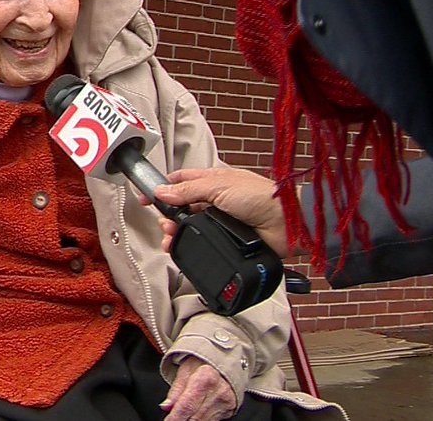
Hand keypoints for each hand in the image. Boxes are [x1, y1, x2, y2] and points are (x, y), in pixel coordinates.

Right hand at [145, 167, 290, 256]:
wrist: (286, 223)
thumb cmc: (260, 196)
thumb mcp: (219, 186)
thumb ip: (188, 190)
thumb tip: (163, 191)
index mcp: (214, 182)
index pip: (181, 182)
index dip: (163, 188)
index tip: (146, 198)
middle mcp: (216, 201)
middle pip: (182, 208)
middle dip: (169, 217)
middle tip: (165, 225)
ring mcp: (221, 221)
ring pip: (191, 228)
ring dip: (177, 234)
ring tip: (172, 240)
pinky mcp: (226, 241)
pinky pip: (204, 244)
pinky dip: (192, 247)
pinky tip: (184, 250)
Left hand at [161, 357, 236, 420]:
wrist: (222, 362)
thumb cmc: (201, 363)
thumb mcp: (184, 371)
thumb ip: (175, 391)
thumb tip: (166, 407)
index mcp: (206, 377)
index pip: (187, 406)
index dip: (175, 417)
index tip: (168, 420)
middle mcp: (219, 391)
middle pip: (195, 417)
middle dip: (182, 419)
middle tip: (173, 417)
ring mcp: (226, 402)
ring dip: (191, 419)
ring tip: (184, 413)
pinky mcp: (230, 410)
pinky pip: (211, 420)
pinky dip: (200, 418)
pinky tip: (196, 412)